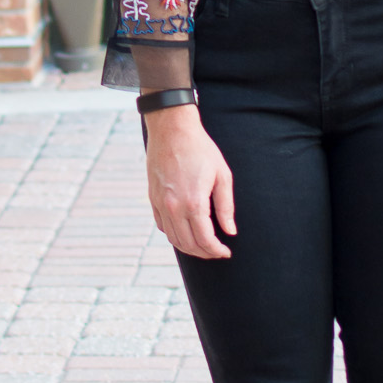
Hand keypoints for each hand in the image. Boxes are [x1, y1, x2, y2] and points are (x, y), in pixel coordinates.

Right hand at [145, 105, 235, 259]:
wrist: (172, 130)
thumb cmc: (201, 149)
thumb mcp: (222, 175)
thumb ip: (225, 206)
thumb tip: (230, 231)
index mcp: (194, 202)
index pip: (205, 240)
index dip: (217, 250)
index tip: (225, 252)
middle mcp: (174, 207)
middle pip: (188, 244)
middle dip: (204, 253)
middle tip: (217, 252)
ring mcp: (161, 203)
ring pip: (173, 238)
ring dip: (189, 248)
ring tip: (203, 246)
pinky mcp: (152, 198)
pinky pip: (162, 225)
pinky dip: (174, 235)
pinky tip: (186, 231)